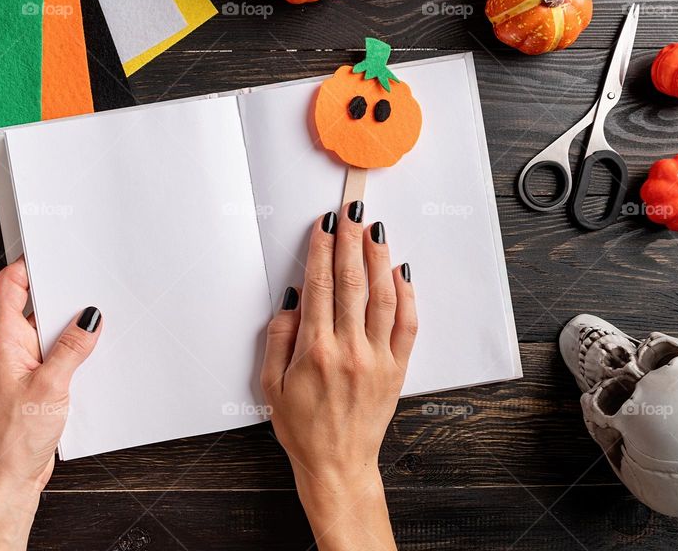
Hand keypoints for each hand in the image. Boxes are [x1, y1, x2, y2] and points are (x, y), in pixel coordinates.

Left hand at [0, 259, 102, 549]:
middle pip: (31, 304)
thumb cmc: (14, 437)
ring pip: (47, 329)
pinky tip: (91, 354)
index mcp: (4, 340)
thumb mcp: (51, 385)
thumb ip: (72, 348)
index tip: (53, 254)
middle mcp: (11, 348)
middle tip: (85, 283)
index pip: (9, 286)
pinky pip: (55, 353)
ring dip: (68, 325)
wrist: (9, 476)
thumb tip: (89, 317)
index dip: (28, 265)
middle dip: (58, 292)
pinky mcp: (36, 382)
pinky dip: (73, 349)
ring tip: (94, 321)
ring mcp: (23, 364)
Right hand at [262, 201, 416, 550]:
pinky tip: (400, 272)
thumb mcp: (271, 384)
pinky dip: (405, 295)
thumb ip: (279, 337)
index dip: (320, 250)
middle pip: (351, 282)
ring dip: (378, 258)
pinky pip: (406, 324)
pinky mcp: (397, 368)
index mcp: (315, 350)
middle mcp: (349, 349)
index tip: (322, 226)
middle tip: (349, 213)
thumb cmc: (301, 428)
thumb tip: (294, 299)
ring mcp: (377, 358)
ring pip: (382, 296)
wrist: (337, 465)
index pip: (319, 285)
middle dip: (349, 241)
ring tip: (374, 231)